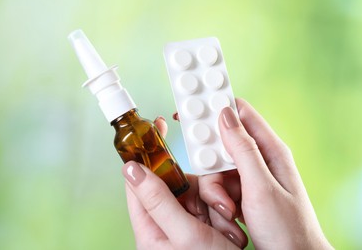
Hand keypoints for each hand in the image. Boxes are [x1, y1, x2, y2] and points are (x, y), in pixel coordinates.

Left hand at [121, 117, 247, 248]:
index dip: (145, 151)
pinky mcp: (204, 222)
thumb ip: (157, 201)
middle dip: (199, 189)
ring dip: (216, 203)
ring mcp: (186, 221)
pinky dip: (224, 211)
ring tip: (227, 226)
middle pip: (176, 182)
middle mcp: (166, 220)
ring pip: (198, 190)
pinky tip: (231, 229)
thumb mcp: (184, 235)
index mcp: (150, 226)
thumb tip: (130, 169)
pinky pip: (212, 202)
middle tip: (215, 203)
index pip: (138, 180)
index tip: (157, 126)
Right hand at [197, 98, 332, 248]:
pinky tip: (230, 216)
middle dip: (211, 165)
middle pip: (223, 145)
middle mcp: (260, 160)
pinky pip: (220, 187)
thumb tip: (225, 114)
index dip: (216, 106)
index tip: (191, 109)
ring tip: (228, 211)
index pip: (241, 113)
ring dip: (215, 190)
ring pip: (217, 169)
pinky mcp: (243, 194)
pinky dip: (218, 200)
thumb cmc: (286, 228)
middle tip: (216, 187)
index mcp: (270, 150)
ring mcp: (251, 178)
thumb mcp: (261, 187)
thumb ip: (243, 149)